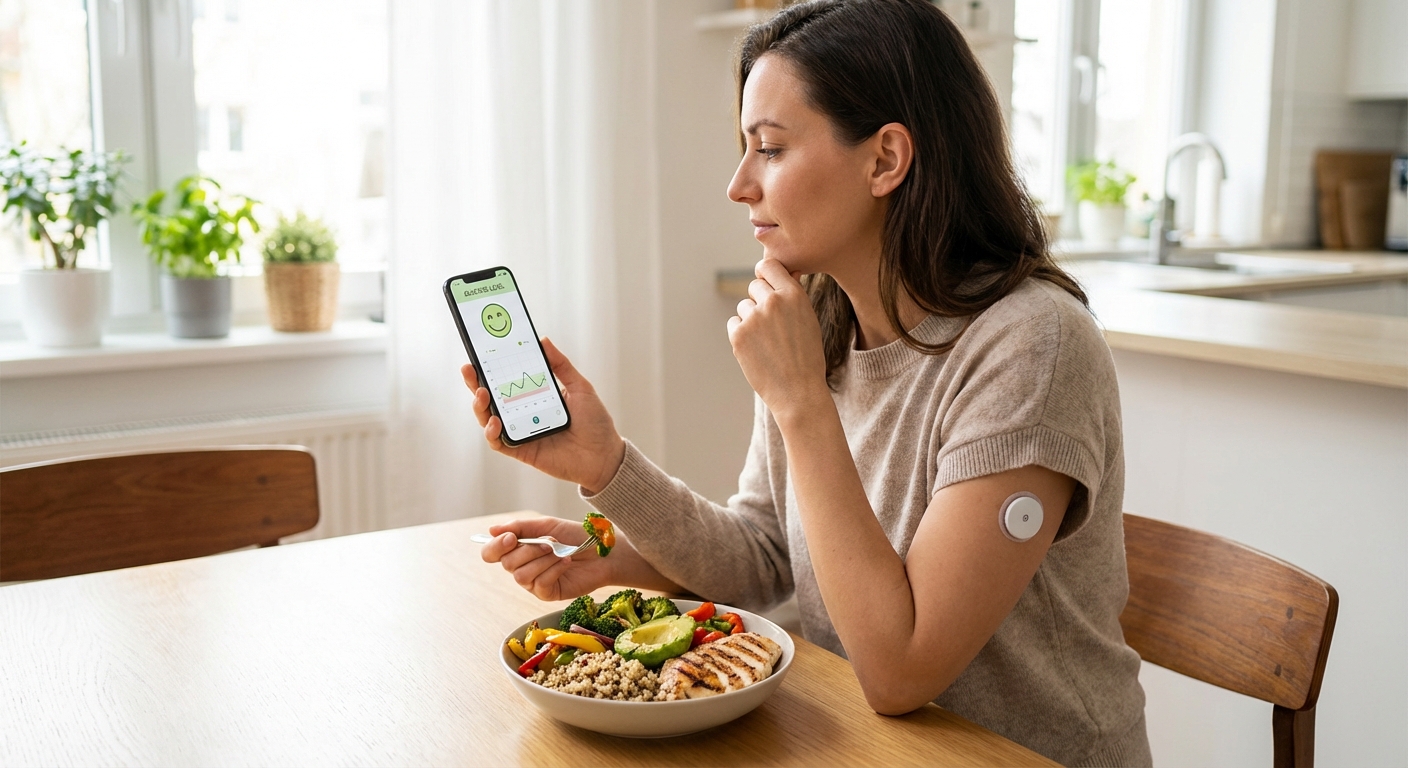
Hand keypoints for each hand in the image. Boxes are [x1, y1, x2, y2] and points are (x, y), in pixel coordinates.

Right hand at [462, 338, 625, 493]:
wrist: (605, 456)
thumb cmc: (595, 422)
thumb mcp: (580, 388)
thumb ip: (561, 365)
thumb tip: (543, 340)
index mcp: (534, 395)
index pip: (507, 378)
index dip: (491, 366)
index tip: (481, 351)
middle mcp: (522, 413)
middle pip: (491, 397)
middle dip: (476, 382)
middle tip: (469, 369)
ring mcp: (520, 432)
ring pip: (489, 418)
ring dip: (480, 406)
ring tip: (482, 394)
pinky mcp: (521, 450)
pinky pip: (499, 442)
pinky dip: (492, 433)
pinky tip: (495, 422)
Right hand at [479, 517, 615, 601]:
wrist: (602, 551)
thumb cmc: (576, 536)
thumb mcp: (547, 526)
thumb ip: (520, 527)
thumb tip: (491, 530)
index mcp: (518, 550)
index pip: (491, 553)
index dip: (496, 547)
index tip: (511, 538)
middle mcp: (522, 567)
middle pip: (507, 564)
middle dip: (528, 550)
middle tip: (550, 542)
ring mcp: (534, 583)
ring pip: (521, 576)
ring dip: (542, 560)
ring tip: (560, 552)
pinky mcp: (548, 593)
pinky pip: (539, 584)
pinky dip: (553, 570)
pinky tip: (566, 562)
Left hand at [726, 258, 829, 422]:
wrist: (798, 391)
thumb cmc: (807, 356)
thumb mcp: (808, 319)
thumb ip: (794, 294)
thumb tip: (789, 270)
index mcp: (793, 294)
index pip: (768, 265)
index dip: (766, 275)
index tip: (767, 284)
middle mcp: (772, 302)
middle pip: (754, 285)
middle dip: (759, 300)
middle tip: (772, 325)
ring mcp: (753, 318)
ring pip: (743, 307)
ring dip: (751, 320)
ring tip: (768, 342)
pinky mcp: (737, 335)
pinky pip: (733, 323)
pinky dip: (741, 334)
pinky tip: (757, 350)